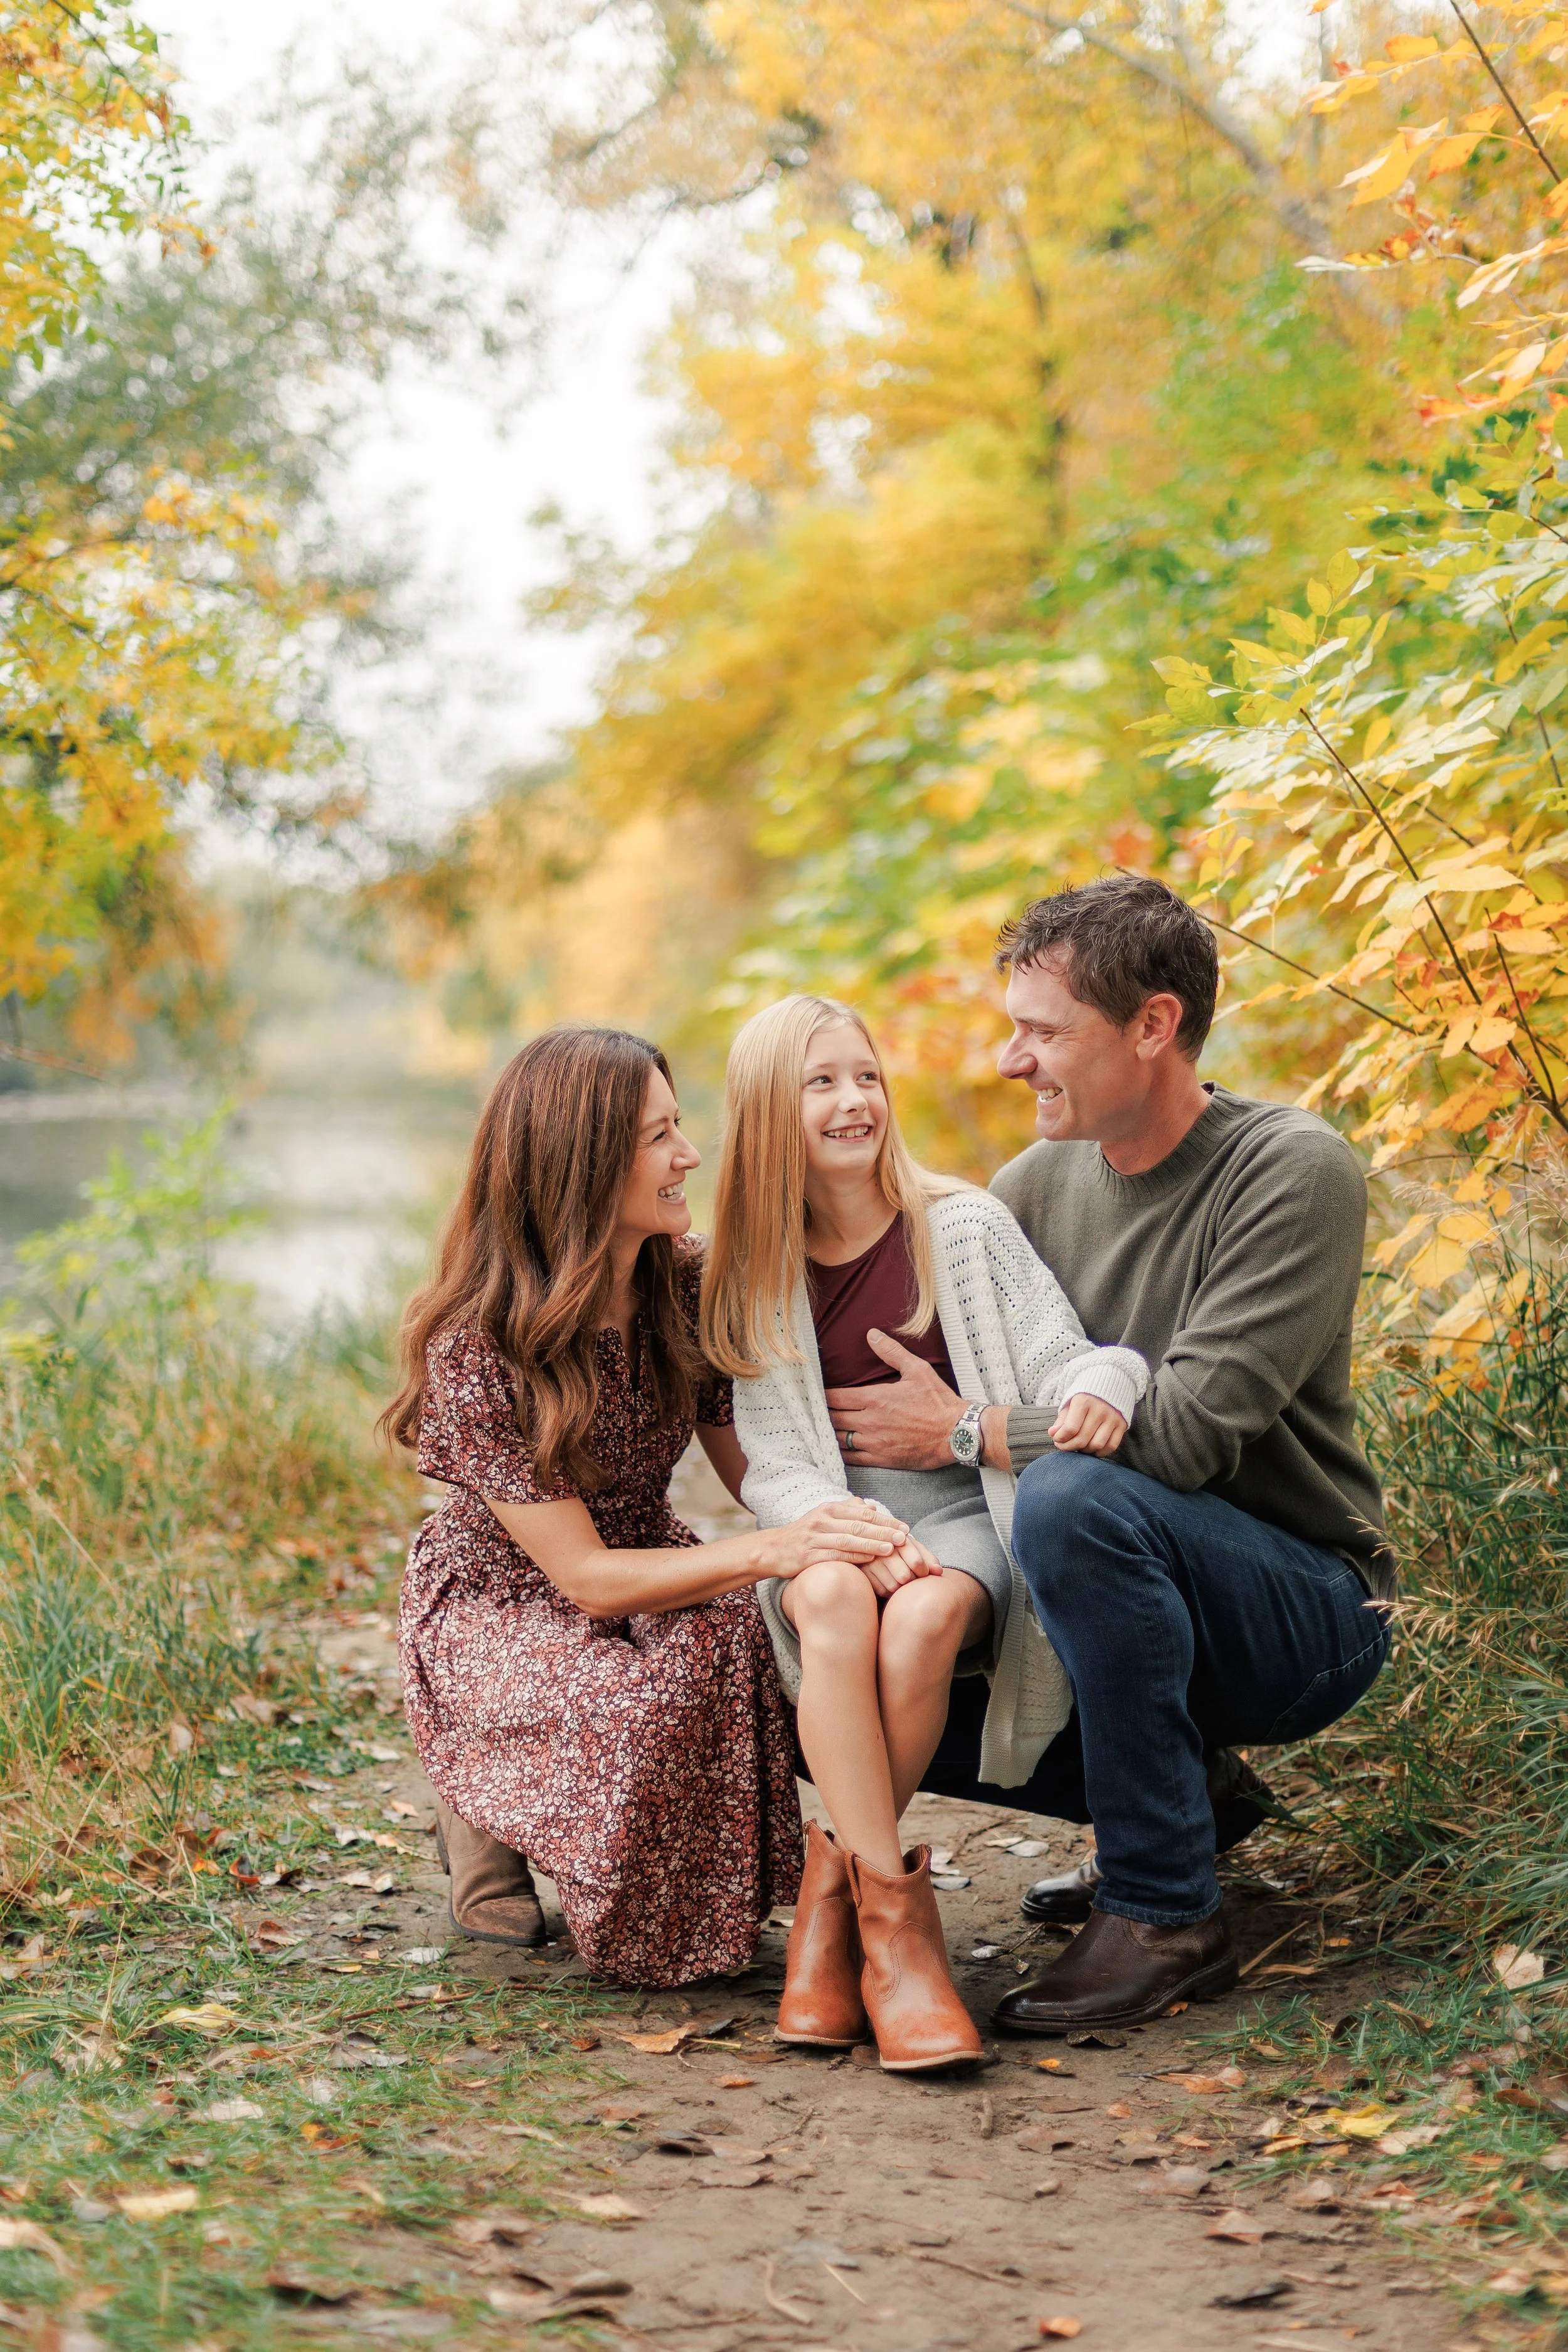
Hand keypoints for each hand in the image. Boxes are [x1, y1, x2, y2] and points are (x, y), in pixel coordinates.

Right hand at [763, 1497, 911, 1579]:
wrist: (773, 1549)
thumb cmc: (805, 1534)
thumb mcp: (823, 1516)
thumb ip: (847, 1510)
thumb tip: (870, 1506)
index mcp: (828, 1509)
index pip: (862, 1513)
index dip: (885, 1520)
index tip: (904, 1527)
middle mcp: (822, 1520)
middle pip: (858, 1525)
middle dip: (884, 1531)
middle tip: (904, 1537)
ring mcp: (814, 1538)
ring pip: (848, 1539)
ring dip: (872, 1543)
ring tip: (891, 1548)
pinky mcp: (808, 1556)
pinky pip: (835, 1555)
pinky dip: (854, 1556)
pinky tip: (869, 1559)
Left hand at [825, 1331, 965, 1468]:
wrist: (957, 1433)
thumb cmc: (938, 1401)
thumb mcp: (917, 1370)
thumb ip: (891, 1352)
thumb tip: (872, 1334)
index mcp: (875, 1398)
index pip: (836, 1397)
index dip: (823, 1396)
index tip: (817, 1394)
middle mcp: (870, 1421)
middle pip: (833, 1419)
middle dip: (823, 1414)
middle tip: (817, 1411)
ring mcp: (875, 1442)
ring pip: (839, 1439)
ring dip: (830, 1433)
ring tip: (824, 1428)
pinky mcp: (882, 1459)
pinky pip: (852, 1458)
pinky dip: (841, 1453)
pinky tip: (837, 1448)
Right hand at [855, 1534, 942, 1598]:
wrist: (878, 1547)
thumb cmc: (903, 1551)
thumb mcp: (917, 1550)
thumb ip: (930, 1560)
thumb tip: (938, 1572)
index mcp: (900, 1539)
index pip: (917, 1562)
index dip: (924, 1572)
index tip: (923, 1573)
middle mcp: (884, 1549)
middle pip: (905, 1577)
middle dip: (911, 1580)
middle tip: (911, 1577)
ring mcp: (872, 1561)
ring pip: (893, 1586)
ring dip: (900, 1587)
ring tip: (899, 1578)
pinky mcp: (864, 1573)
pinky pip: (882, 1591)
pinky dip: (888, 1590)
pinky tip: (889, 1581)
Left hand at [1049, 1392, 1127, 1455]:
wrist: (1108, 1383)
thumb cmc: (1085, 1396)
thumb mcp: (1070, 1403)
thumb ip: (1062, 1420)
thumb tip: (1053, 1434)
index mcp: (1084, 1401)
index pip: (1070, 1429)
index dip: (1060, 1439)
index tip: (1057, 1439)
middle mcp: (1100, 1409)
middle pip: (1082, 1439)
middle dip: (1069, 1447)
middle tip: (1064, 1445)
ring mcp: (1112, 1418)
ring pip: (1097, 1445)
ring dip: (1084, 1451)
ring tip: (1078, 1446)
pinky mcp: (1122, 1424)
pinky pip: (1111, 1446)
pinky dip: (1100, 1452)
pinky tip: (1091, 1448)